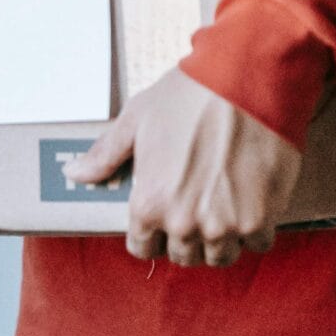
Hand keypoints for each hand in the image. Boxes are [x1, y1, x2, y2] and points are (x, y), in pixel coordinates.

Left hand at [65, 64, 302, 266]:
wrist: (247, 80)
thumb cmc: (190, 95)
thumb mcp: (137, 119)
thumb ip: (106, 154)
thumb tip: (76, 173)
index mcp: (148, 204)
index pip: (143, 248)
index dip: (152, 231)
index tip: (166, 215)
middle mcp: (183, 224)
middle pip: (183, 255)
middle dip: (187, 235)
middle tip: (198, 204)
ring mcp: (223, 226)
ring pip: (220, 256)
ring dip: (222, 237)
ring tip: (226, 206)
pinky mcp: (260, 218)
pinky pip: (257, 244)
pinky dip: (256, 229)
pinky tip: (253, 202)